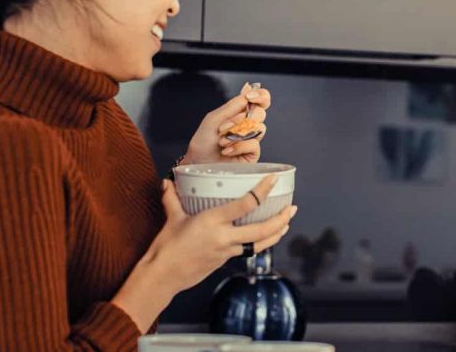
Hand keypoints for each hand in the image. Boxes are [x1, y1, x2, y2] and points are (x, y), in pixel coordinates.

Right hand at [114, 175, 296, 331]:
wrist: (163, 276)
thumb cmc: (166, 247)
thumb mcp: (171, 219)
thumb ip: (172, 199)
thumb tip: (167, 183)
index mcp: (212, 221)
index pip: (245, 204)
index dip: (262, 191)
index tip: (273, 180)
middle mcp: (224, 236)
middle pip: (261, 230)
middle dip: (280, 219)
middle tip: (292, 208)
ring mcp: (227, 251)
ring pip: (259, 244)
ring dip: (276, 234)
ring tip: (286, 224)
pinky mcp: (225, 261)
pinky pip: (247, 250)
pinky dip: (259, 243)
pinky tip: (264, 237)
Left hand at [181, 82, 271, 164]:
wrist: (198, 163)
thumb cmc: (203, 142)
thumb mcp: (214, 118)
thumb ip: (233, 105)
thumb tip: (249, 89)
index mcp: (240, 113)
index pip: (260, 100)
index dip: (261, 95)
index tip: (250, 97)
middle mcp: (248, 125)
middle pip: (261, 113)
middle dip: (243, 118)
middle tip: (226, 126)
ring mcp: (251, 139)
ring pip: (258, 128)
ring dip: (236, 134)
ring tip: (222, 141)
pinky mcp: (252, 154)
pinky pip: (254, 144)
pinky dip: (238, 146)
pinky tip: (227, 150)